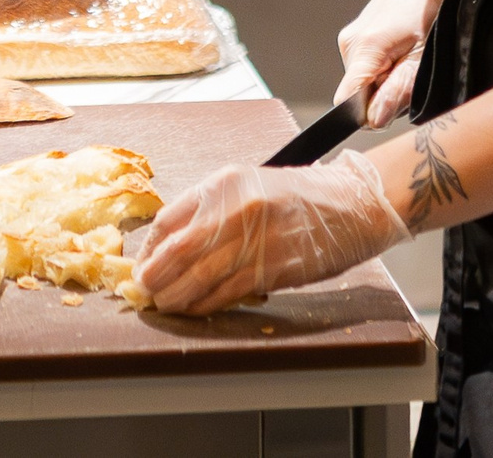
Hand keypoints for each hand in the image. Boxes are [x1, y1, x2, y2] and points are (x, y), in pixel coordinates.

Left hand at [137, 152, 409, 315]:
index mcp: (223, 184)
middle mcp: (236, 209)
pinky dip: (206, 304)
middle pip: (178, 251)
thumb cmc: (295, 197)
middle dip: (154, 277)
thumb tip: (168, 243)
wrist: (350, 205)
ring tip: (164, 305)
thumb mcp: (245, 186)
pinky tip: (196, 309)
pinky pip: (228, 292)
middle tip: (144, 291)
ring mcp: (255, 240)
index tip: (142, 264)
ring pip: (200, 277)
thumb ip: (208, 209)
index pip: (169, 220)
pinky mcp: (274, 269)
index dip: (149, 249)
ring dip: (176, 296)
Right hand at [335, 0, 446, 126]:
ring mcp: (349, 40)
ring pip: (362, 82)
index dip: (367, 113)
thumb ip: (398, 90)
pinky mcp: (353, 38)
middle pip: (357, 93)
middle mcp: (350, 44)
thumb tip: (373, 120)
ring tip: (407, 61)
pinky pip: (364, 68)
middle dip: (383, 96)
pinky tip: (398, 54)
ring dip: (384, 82)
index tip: (390, 108)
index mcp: (365, 48)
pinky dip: (381, 70)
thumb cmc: (429, 13)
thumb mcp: (423, 57)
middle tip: (410, 77)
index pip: (346, 98)